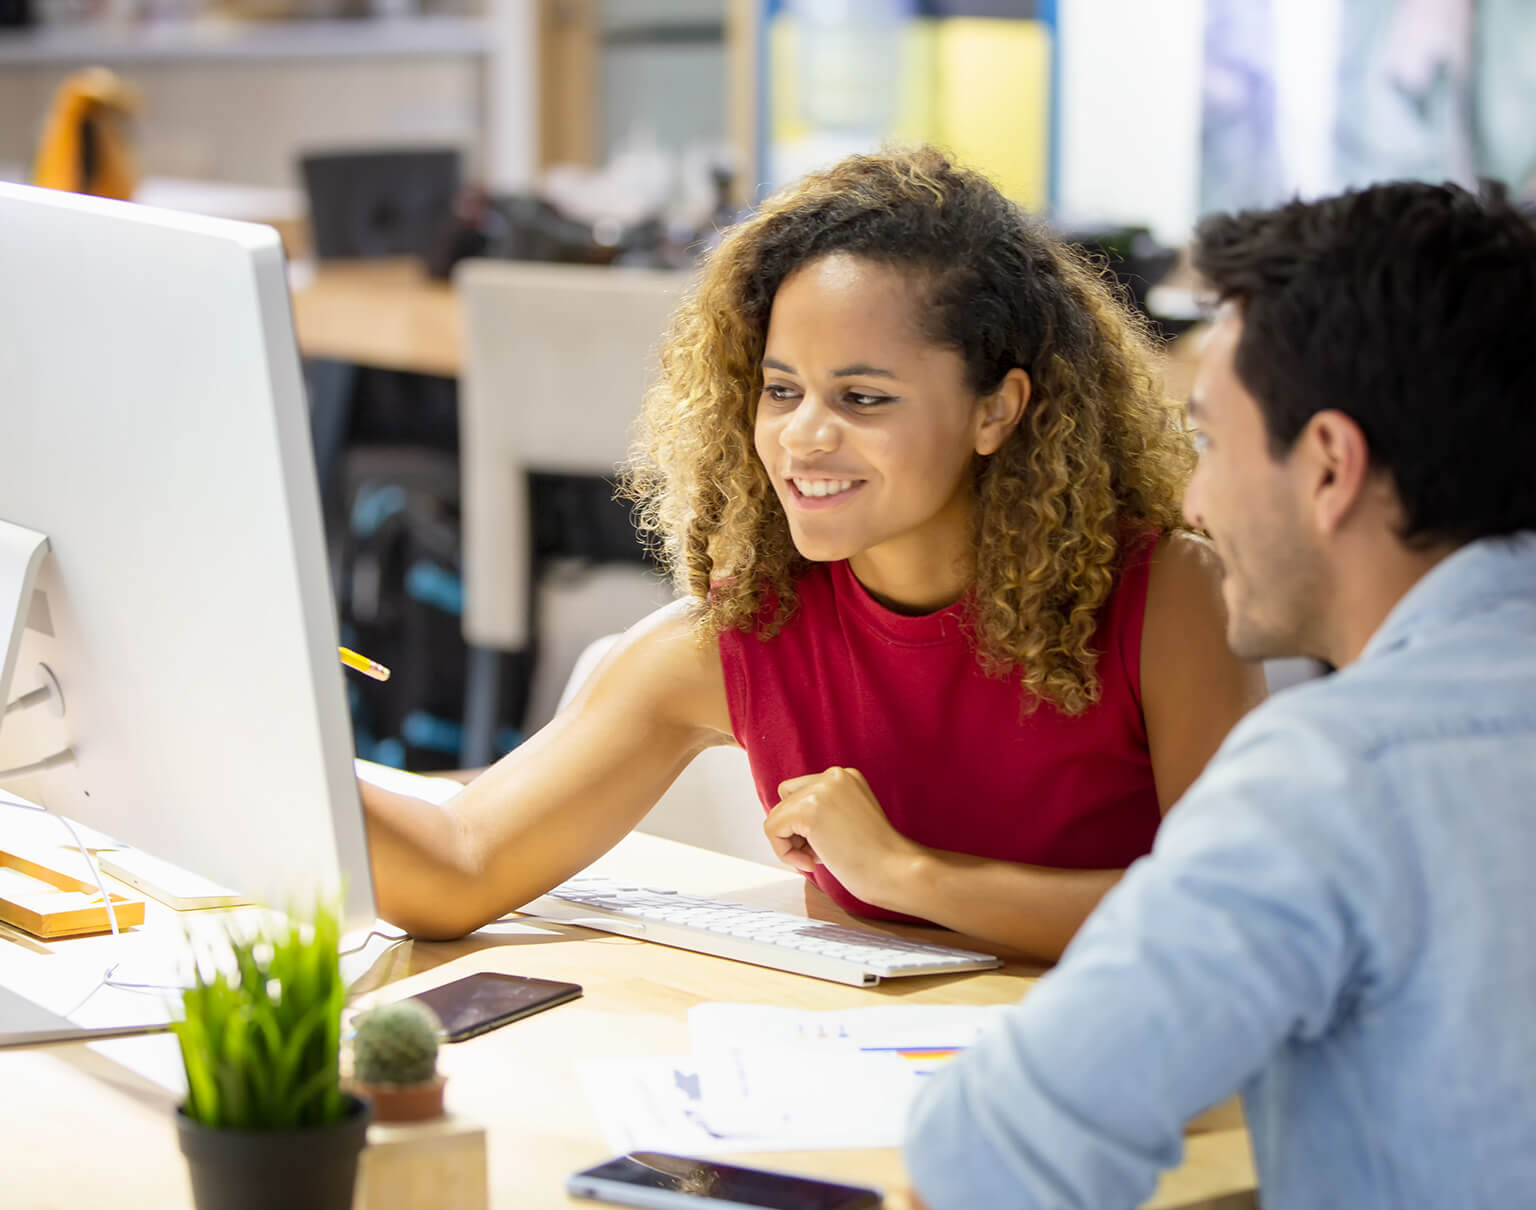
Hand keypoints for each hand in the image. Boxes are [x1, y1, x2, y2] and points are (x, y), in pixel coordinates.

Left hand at [762, 766, 926, 911]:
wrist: (897, 870)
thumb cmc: (877, 858)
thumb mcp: (849, 820)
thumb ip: (824, 811)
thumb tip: (784, 820)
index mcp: (845, 776)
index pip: (802, 793)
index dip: (806, 825)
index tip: (829, 846)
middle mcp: (833, 775)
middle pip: (785, 800)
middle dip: (796, 831)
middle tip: (821, 853)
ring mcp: (821, 790)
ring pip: (776, 815)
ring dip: (791, 843)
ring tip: (820, 858)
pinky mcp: (808, 810)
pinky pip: (772, 829)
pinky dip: (784, 852)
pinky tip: (812, 863)